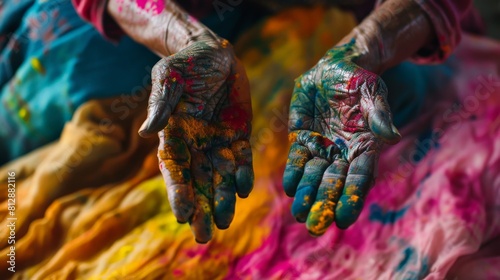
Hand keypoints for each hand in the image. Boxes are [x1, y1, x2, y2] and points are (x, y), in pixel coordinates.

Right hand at [139, 37, 253, 242]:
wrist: (212, 53)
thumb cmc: (184, 63)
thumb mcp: (168, 77)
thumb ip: (161, 103)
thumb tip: (147, 132)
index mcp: (173, 135)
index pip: (174, 169)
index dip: (178, 192)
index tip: (183, 214)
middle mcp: (195, 144)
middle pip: (197, 181)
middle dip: (200, 207)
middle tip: (203, 234)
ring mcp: (218, 142)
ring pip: (220, 176)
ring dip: (222, 199)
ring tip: (224, 222)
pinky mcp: (238, 135)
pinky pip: (241, 159)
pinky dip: (242, 174)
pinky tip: (243, 189)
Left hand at [283, 41, 400, 235]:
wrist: (336, 69)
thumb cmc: (360, 81)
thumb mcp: (372, 92)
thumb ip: (378, 114)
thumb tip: (390, 135)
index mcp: (364, 148)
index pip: (359, 178)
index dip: (351, 198)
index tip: (343, 219)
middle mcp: (342, 153)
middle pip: (333, 183)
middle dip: (324, 204)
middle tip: (315, 226)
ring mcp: (321, 147)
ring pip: (313, 175)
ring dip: (306, 194)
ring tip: (299, 213)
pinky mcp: (301, 138)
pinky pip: (297, 158)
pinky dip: (293, 172)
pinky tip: (289, 186)